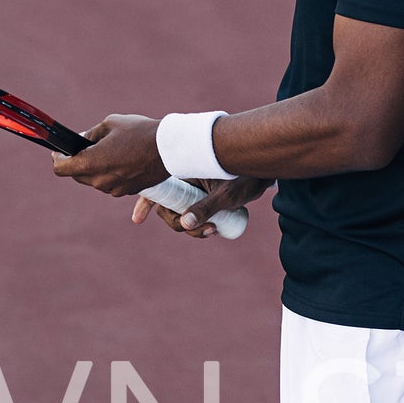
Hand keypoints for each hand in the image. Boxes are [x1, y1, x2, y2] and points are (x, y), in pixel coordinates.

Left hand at [51, 114, 162, 196]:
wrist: (170, 149)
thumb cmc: (139, 132)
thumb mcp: (110, 124)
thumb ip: (90, 134)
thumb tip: (81, 140)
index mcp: (91, 163)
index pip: (61, 168)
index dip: (58, 159)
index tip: (59, 151)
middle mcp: (100, 181)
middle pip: (77, 175)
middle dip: (76, 162)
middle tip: (83, 147)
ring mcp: (114, 189)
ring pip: (94, 180)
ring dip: (94, 168)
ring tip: (105, 152)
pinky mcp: (127, 192)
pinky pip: (110, 183)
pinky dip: (109, 173)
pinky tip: (120, 159)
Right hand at [133, 175, 271, 237]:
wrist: (265, 169)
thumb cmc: (245, 176)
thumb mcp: (225, 193)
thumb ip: (205, 207)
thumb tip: (184, 225)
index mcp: (183, 169)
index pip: (159, 189)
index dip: (145, 204)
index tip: (138, 220)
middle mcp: (185, 178)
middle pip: (170, 206)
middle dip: (180, 224)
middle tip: (206, 232)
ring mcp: (196, 187)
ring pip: (183, 212)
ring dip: (193, 228)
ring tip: (214, 232)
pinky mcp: (206, 195)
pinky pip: (195, 212)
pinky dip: (197, 225)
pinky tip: (207, 231)